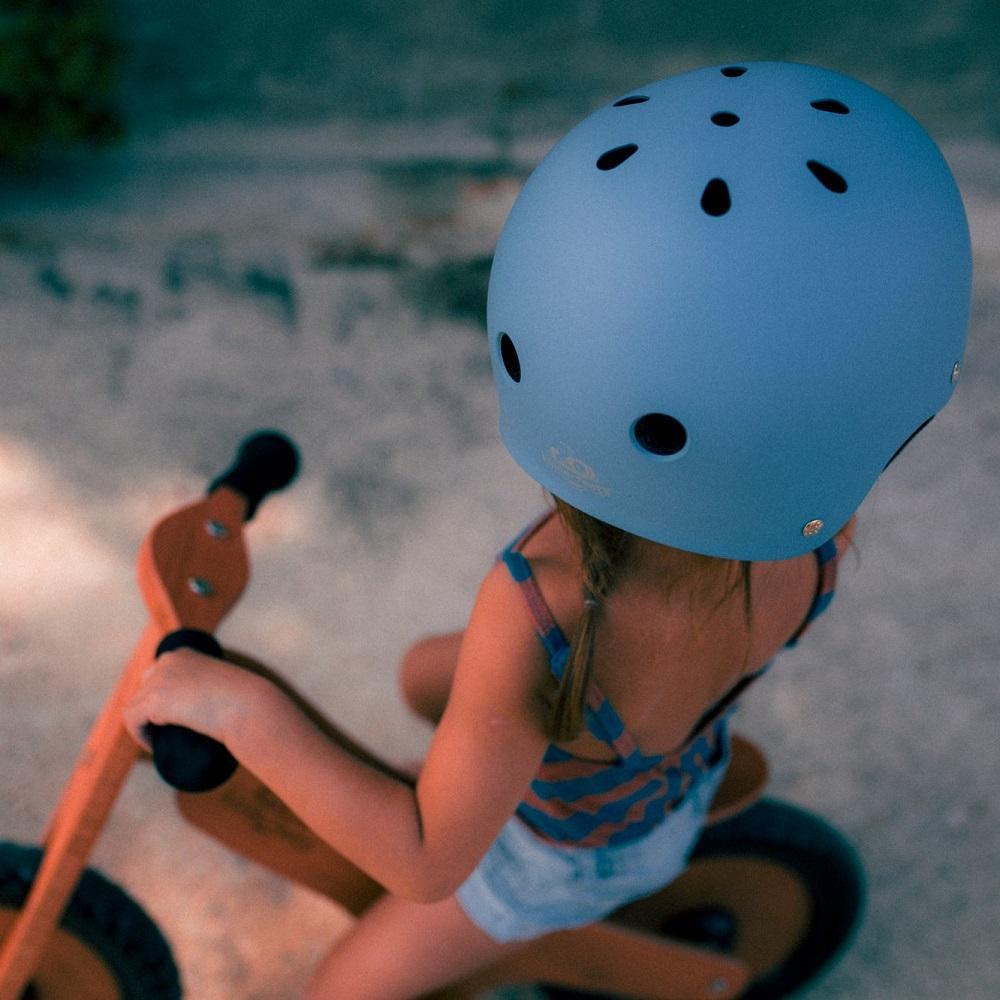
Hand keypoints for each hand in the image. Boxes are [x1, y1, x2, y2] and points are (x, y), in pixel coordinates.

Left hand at [122, 648, 267, 753]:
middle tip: (169, 734)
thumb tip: (216, 708)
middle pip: (143, 690)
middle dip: (150, 712)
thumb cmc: (246, 703)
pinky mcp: (154, 699)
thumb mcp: (226, 686)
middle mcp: (167, 660)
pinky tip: (155, 746)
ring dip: (145, 726)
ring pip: (136, 707)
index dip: (160, 702)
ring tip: (164, 742)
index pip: (157, 677)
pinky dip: (140, 736)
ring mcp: (159, 678)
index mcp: (182, 654)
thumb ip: (217, 688)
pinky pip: (132, 720)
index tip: (173, 722)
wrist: (250, 708)